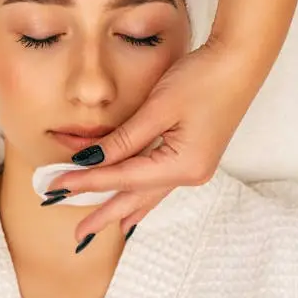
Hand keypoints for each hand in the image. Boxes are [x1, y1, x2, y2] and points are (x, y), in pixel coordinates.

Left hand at [47, 39, 267, 241]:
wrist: (240, 62)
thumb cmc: (203, 79)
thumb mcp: (158, 108)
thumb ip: (124, 139)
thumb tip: (91, 161)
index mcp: (182, 165)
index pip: (122, 177)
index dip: (87, 181)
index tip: (57, 186)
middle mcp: (189, 173)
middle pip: (136, 197)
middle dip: (104, 214)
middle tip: (78, 236)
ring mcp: (194, 167)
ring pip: (148, 193)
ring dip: (122, 208)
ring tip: (104, 229)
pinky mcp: (194, 156)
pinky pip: (159, 182)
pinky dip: (141, 195)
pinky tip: (135, 210)